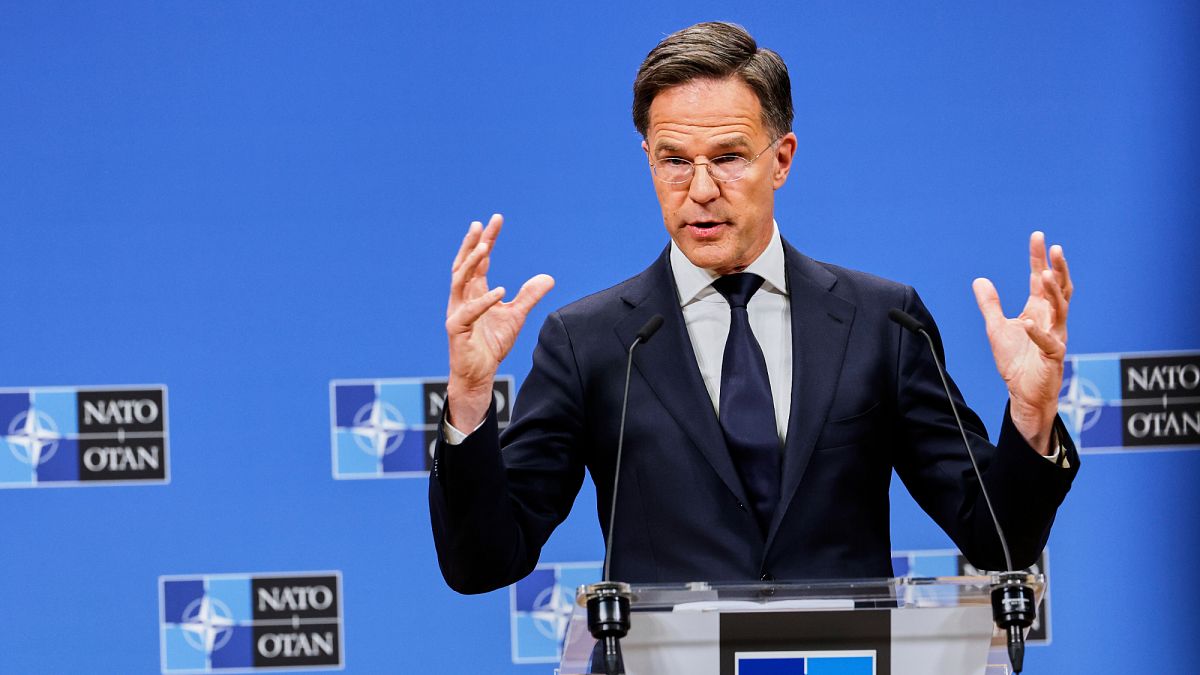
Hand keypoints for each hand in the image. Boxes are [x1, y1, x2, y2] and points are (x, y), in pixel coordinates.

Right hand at [446, 214, 553, 428]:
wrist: (478, 374)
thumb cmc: (491, 345)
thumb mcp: (515, 316)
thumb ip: (529, 296)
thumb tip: (548, 278)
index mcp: (474, 291)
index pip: (480, 261)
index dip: (487, 240)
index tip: (495, 220)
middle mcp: (462, 297)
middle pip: (465, 264)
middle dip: (472, 243)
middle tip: (481, 224)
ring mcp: (457, 312)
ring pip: (459, 282)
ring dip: (471, 264)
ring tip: (484, 248)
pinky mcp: (457, 328)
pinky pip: (470, 312)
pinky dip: (484, 301)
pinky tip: (499, 291)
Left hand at [972, 231, 1073, 453]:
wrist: (1023, 393)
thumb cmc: (1016, 361)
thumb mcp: (996, 328)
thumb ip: (990, 304)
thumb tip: (979, 280)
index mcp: (1038, 310)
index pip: (1040, 279)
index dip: (1039, 258)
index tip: (1039, 237)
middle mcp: (1050, 319)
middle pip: (1059, 288)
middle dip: (1057, 268)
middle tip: (1054, 248)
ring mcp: (1055, 336)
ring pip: (1060, 310)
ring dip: (1052, 292)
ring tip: (1043, 275)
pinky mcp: (1053, 356)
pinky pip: (1049, 342)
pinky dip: (1037, 332)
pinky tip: (1026, 322)